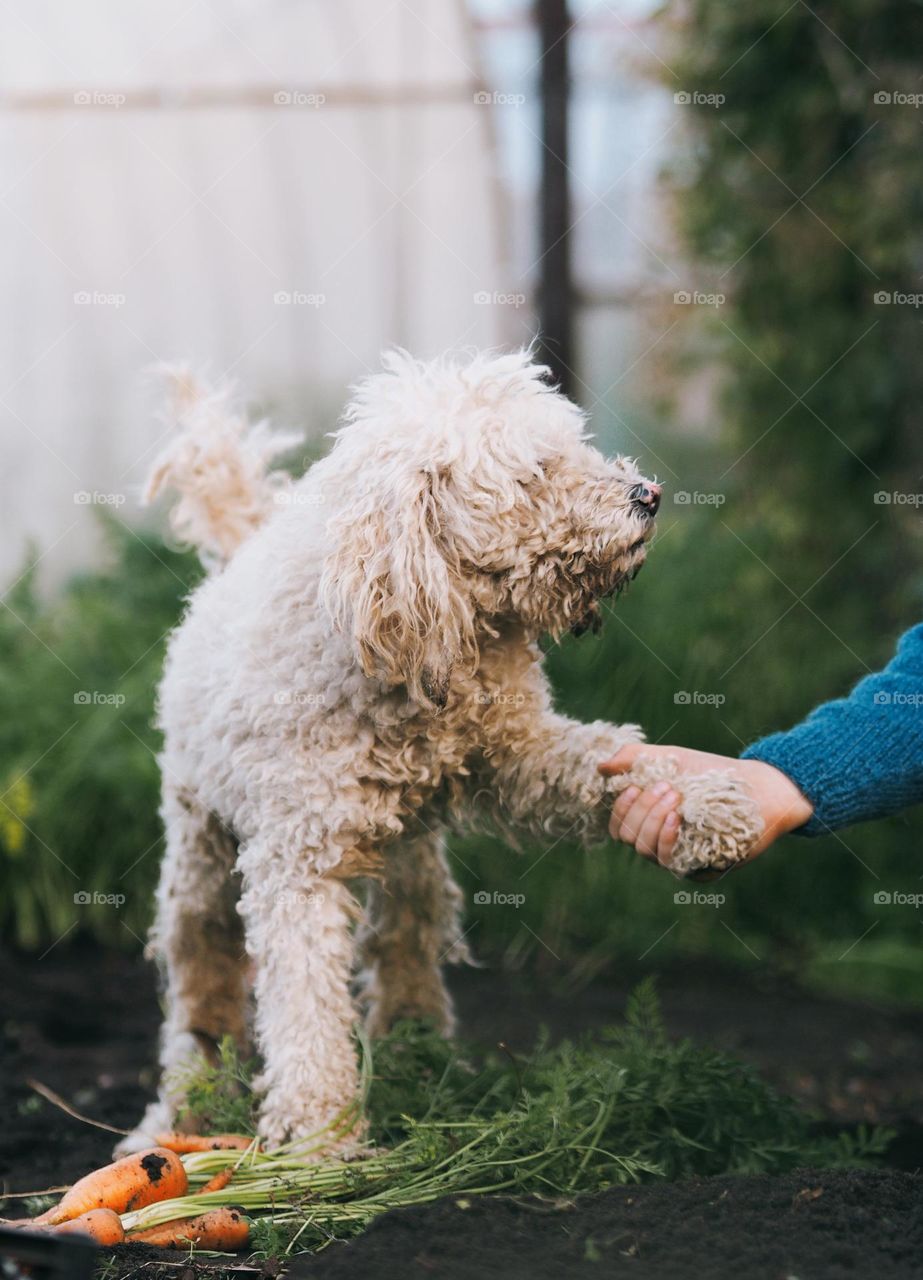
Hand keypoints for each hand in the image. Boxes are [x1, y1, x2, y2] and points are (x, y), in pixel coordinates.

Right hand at [598, 743, 813, 868]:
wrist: (757, 788)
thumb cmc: (711, 773)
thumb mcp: (670, 758)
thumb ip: (635, 758)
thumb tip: (601, 768)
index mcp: (650, 822)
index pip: (619, 827)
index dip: (621, 809)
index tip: (634, 786)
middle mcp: (661, 844)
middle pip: (630, 838)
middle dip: (643, 809)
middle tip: (667, 787)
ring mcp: (681, 859)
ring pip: (646, 851)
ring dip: (654, 820)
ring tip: (675, 796)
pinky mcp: (702, 870)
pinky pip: (672, 865)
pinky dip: (668, 839)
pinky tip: (677, 818)